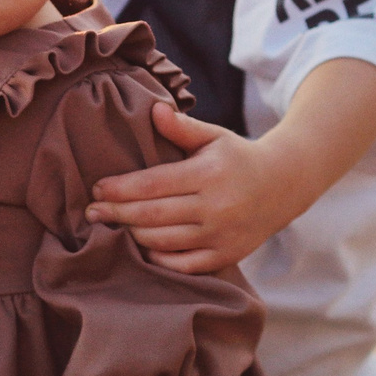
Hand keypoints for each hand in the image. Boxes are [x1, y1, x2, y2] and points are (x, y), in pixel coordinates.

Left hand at [84, 103, 295, 273]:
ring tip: (110, 227)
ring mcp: (221, 236)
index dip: (121, 188)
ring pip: (163, 242)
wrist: (284, 185)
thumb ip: (182, 127)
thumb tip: (154, 110)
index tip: (97, 189)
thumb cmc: (238, 157)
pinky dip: (158, 259)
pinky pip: (183, 265)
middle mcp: (215, 207)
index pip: (153, 184)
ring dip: (131, 235)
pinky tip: (140, 248)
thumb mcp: (214, 136)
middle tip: (91, 212)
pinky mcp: (226, 256)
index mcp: (208, 174)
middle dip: (116, 214)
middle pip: (152, 215)